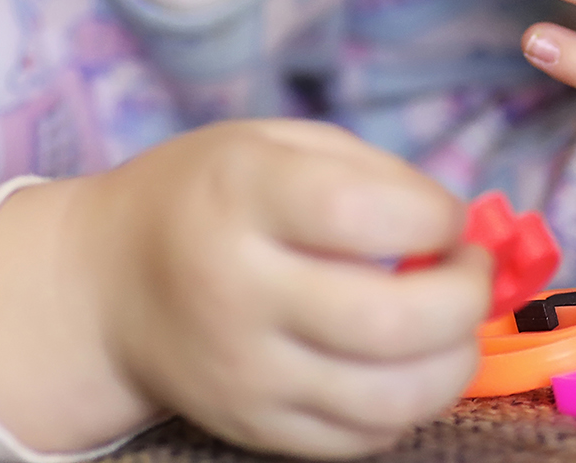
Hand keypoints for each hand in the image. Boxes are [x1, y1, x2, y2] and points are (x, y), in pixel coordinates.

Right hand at [0, 120, 488, 457]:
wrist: (106, 286)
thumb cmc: (206, 198)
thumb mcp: (272, 142)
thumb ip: (368, 172)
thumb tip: (452, 230)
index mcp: (240, 197)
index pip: (361, 214)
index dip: (434, 216)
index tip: (445, 215)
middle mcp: (236, 292)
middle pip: (387, 320)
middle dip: (464, 296)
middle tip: (469, 270)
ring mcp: (244, 374)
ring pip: (388, 399)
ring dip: (454, 361)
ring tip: (452, 323)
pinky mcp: (254, 429)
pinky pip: (360, 439)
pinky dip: (410, 405)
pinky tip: (408, 363)